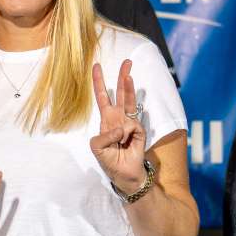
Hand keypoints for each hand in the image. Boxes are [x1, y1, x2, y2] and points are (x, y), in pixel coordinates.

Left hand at [89, 60, 146, 192]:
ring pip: (130, 101)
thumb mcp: (97, 148)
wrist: (124, 174)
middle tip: (127, 61)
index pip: (102, 97)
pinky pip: (131, 126)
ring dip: (129, 88)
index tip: (96, 66)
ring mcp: (130, 123)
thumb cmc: (109, 160)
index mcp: (106, 119)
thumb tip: (121, 127)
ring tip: (129, 75)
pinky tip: (125, 142)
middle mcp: (118, 117)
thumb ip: (104, 136)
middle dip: (122, 76)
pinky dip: (125, 134)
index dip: (99, 82)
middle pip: (120, 93)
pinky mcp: (139, 130)